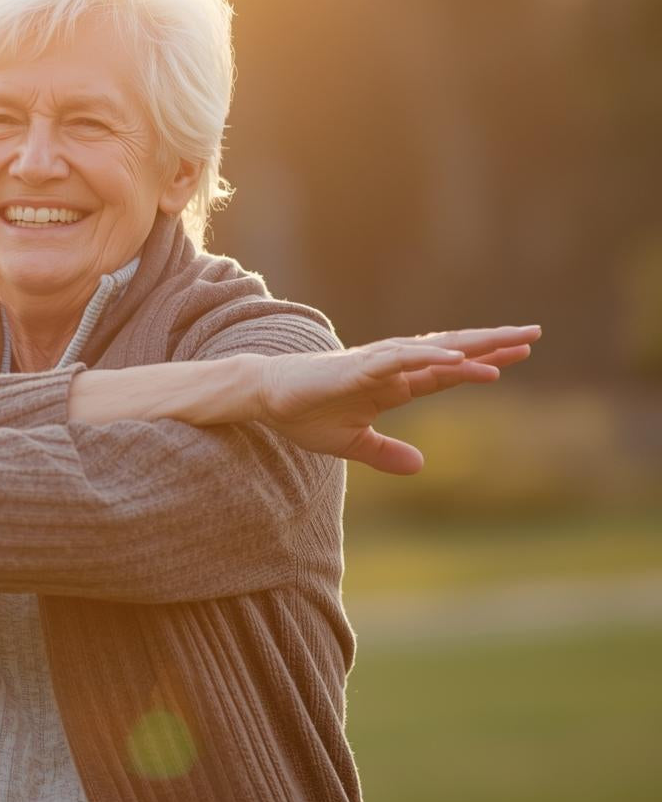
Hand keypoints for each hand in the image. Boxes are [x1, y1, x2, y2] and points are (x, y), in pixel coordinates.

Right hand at [254, 324, 542, 474]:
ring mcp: (377, 364)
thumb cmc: (303, 415)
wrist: (266, 398)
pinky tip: (459, 358)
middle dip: (493, 344)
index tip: (517, 356)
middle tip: (534, 334)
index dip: (482, 364)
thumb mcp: (352, 444)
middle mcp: (392, 368)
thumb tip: (421, 466)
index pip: (447, 371)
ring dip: (473, 346)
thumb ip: (386, 453)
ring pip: (434, 350)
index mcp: (393, 385)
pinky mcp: (359, 366)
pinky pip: (402, 358)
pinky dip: (431, 357)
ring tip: (511, 343)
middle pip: (452, 352)